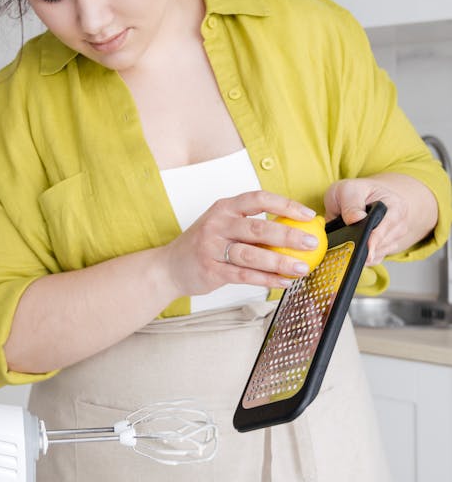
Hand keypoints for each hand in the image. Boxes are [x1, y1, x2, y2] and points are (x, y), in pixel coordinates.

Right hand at [163, 190, 321, 296]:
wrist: (170, 267)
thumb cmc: (205, 245)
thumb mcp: (223, 226)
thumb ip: (252, 225)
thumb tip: (295, 229)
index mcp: (224, 207)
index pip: (258, 199)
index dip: (285, 205)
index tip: (307, 215)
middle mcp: (217, 224)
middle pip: (258, 228)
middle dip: (289, 236)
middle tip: (311, 243)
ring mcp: (212, 247)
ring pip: (252, 254)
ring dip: (280, 262)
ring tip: (302, 268)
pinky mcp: (211, 270)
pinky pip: (244, 276)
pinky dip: (266, 280)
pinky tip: (283, 282)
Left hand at [324, 175, 436, 265]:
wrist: (357, 198)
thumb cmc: (356, 193)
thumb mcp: (349, 190)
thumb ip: (351, 204)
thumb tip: (355, 220)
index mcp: (396, 205)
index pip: (389, 224)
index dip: (376, 236)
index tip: (367, 247)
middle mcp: (398, 224)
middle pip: (384, 243)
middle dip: (365, 245)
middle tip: (347, 245)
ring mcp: (392, 239)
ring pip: (379, 253)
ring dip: (362, 251)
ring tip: (347, 242)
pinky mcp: (383, 250)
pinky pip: (374, 260)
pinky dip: (361, 258)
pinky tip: (352, 250)